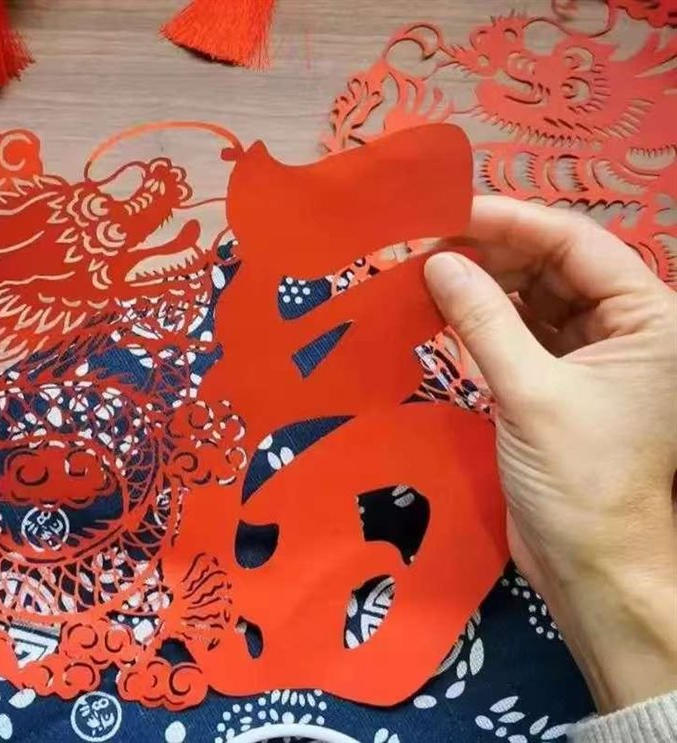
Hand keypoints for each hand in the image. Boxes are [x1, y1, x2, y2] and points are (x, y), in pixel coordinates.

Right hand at [424, 196, 676, 711]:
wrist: (590, 567)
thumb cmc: (579, 479)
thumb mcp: (531, 393)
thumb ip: (483, 321)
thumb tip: (437, 260)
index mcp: (648, 318)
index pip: (577, 244)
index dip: (513, 221)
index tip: (449, 210)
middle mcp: (623, 328)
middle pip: (552, 267)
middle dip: (490, 252)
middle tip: (422, 243)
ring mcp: (587, 356)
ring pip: (530, 299)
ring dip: (479, 285)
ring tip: (421, 271)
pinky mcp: (554, 384)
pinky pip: (515, 335)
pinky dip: (479, 322)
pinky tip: (438, 310)